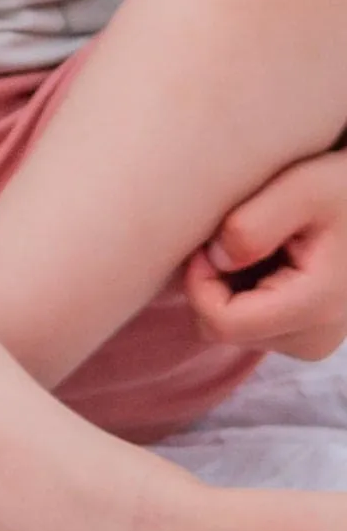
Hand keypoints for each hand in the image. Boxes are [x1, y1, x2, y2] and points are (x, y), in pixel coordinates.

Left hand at [185, 150, 346, 361]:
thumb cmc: (342, 190)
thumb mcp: (302, 188)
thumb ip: (252, 225)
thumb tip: (216, 260)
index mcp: (316, 307)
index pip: (222, 324)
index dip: (199, 282)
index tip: (210, 241)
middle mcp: (315, 339)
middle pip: (223, 329)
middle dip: (212, 282)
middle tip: (236, 236)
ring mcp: (312, 341)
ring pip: (233, 327)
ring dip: (228, 285)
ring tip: (260, 244)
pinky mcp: (306, 334)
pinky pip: (251, 323)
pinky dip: (243, 290)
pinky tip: (267, 258)